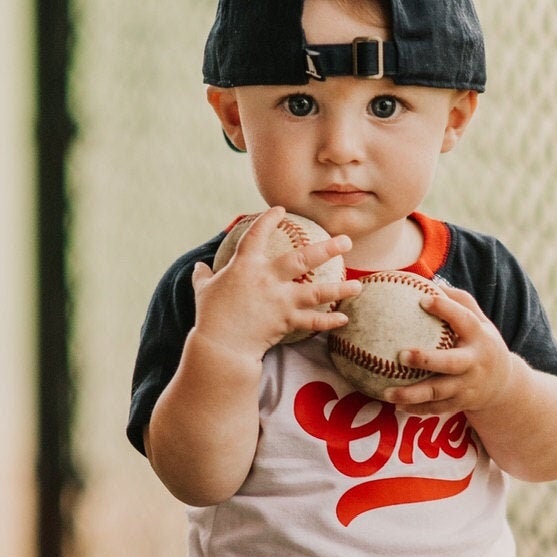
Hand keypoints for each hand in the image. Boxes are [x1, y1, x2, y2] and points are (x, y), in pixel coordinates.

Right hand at [189, 209, 357, 358]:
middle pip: (303, 258)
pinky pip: (313, 322)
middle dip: (327, 248)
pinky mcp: (287, 321)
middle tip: (345, 240)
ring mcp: (280, 300)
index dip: (268, 220)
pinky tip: (344, 319)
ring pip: (317, 291)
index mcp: (245, 266)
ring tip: (357, 286)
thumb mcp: (203, 291)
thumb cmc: (210, 317)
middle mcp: (267, 279)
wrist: (221, 346)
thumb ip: (203, 276)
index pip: (257, 235)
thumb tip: (198, 268)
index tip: (280, 210)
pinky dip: (329, 322)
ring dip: (340, 289)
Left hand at [387, 283, 518, 413]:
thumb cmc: (481, 344)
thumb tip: (427, 279)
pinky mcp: (460, 404)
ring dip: (412, 394)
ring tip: (386, 392)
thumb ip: (458, 301)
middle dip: (426, 360)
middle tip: (401, 354)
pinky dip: (416, 409)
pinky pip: (435, 408)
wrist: (503, 385)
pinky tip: (395, 404)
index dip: (445, 309)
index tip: (422, 299)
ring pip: (438, 392)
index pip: (464, 319)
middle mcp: (475, 363)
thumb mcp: (479, 321)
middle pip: (450, 363)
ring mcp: (468, 386)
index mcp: (479, 337)